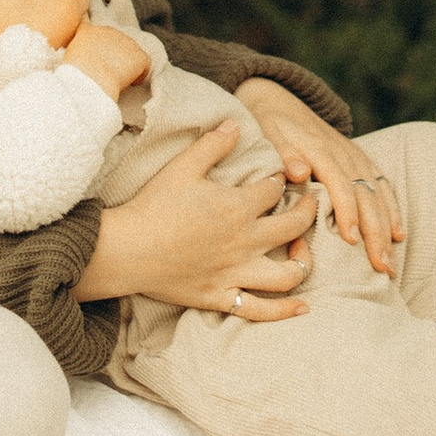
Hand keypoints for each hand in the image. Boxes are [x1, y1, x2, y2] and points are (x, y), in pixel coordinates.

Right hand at [64, 16, 149, 97]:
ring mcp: (126, 42)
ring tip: (117, 79)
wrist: (89, 78)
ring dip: (126, 65)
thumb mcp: (68, 56)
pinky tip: (131, 83)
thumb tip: (84, 59)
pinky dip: (140, 74)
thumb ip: (76, 51)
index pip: (96, 32)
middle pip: (117, 43)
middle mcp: (110, 31)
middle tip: (108, 73)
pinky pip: (145, 64)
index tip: (99, 59)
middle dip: (115, 57)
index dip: (100, 47)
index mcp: (89, 30)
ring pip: (130, 54)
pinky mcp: (139, 55)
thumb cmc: (75, 73)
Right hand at [75, 119, 318, 319]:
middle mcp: (245, 241)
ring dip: (303, 261)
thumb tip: (235, 124)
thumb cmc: (153, 206)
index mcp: (237, 207)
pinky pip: (262, 310)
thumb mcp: (182, 166)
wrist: (128, 249)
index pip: (273, 189)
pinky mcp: (223, 296)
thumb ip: (212, 145)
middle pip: (293, 226)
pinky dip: (285, 311)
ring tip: (302, 251)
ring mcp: (236, 272)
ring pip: (288, 273)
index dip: (279, 180)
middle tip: (308, 204)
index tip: (277, 177)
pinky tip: (302, 307)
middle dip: (306, 212)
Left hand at [236, 82, 403, 279]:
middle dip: (375, 232)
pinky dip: (392, 210)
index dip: (347, 212)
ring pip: (377, 195)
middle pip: (365, 196)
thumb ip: (283, 153)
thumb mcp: (268, 134)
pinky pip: (382, 185)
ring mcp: (354, 156)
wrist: (278, 101)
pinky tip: (399, 234)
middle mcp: (343, 153)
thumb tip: (298, 172)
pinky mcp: (360, 159)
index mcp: (320, 149)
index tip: (352, 240)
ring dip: (386, 228)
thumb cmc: (268, 126)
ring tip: (390, 263)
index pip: (339, 184)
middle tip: (381, 265)